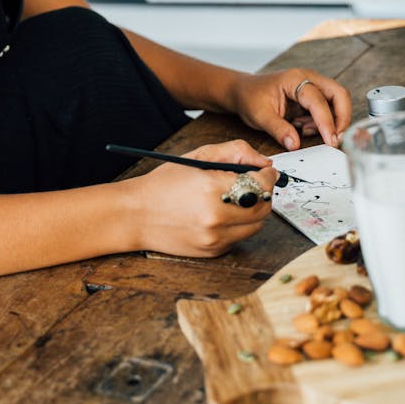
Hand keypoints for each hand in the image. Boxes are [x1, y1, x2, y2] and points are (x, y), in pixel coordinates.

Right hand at [133, 139, 276, 257]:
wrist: (136, 215)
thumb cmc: (164, 183)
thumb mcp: (197, 156)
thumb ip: (234, 152)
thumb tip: (263, 161)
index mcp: (212, 188)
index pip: (262, 185)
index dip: (268, 176)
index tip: (266, 172)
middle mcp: (216, 217)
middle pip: (264, 208)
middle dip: (263, 194)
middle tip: (253, 184)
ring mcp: (215, 238)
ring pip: (256, 225)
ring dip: (252, 211)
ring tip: (233, 200)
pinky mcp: (213, 251)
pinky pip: (239, 238)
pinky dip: (237, 226)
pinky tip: (219, 214)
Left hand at [230, 69, 351, 150]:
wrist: (243, 91)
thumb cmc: (250, 98)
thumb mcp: (260, 116)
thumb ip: (278, 130)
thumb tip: (295, 145)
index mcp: (295, 79)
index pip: (318, 100)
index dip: (327, 122)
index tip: (331, 141)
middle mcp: (308, 78)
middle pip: (339, 95)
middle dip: (341, 118)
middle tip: (334, 139)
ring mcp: (312, 85)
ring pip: (336, 101)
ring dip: (330, 121)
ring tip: (305, 130)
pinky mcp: (312, 96)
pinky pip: (327, 108)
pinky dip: (322, 121)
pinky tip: (303, 127)